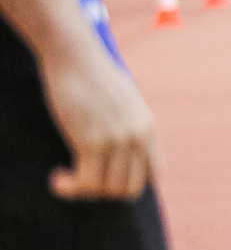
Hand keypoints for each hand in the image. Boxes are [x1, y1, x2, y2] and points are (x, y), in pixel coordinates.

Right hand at [41, 41, 155, 200]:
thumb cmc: (94, 78)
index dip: (130, 182)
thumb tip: (121, 150)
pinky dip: (70, 188)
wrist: (76, 58)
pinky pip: (86, 183)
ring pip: (107, 189)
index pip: (154, 173)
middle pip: (130, 188)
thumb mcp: (124, 102)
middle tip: (82, 180)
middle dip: (104, 191)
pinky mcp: (92, 141)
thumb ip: (128, 126)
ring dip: (84, 191)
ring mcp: (117, 140)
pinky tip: (58, 178)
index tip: (106, 177)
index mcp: (148, 127)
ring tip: (67, 180)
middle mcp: (137, 136)